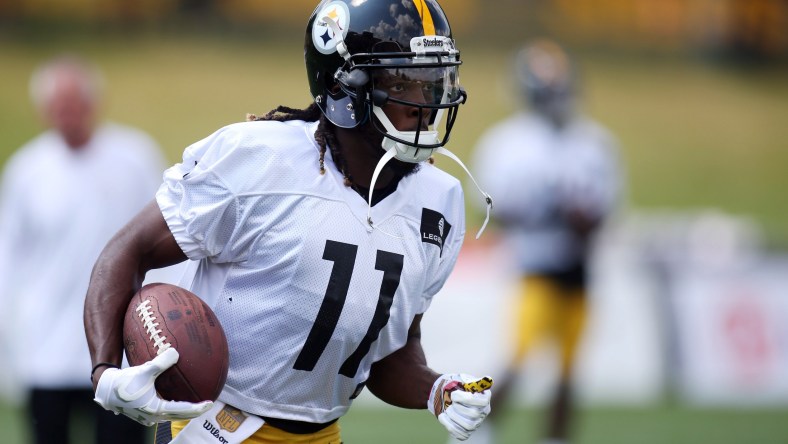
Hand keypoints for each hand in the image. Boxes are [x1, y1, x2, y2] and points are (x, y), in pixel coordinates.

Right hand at [93, 347, 212, 425]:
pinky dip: (174, 407)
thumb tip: (176, 352)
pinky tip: (176, 397)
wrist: (105, 389)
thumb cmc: (124, 381)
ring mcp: (148, 417)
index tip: (210, 403)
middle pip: (180, 416)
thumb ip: (161, 362)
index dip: (198, 408)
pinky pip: (164, 411)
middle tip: (208, 404)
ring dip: (184, 410)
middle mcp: (154, 416)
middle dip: (195, 411)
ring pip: (172, 415)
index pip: (183, 410)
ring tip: (196, 403)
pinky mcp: (144, 413)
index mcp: (156, 409)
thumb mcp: (144, 370)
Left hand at [428, 373, 492, 440]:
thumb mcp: (461, 379)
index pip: (482, 401)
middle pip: (474, 414)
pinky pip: (461, 434)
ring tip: (447, 409)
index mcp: (484, 397)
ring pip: (468, 426)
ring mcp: (476, 423)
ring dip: (453, 416)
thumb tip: (487, 379)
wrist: (445, 395)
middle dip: (458, 407)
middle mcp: (483, 411)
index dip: (466, 399)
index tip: (454, 394)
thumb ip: (470, 381)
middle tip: (450, 401)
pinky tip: (443, 416)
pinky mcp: (467, 431)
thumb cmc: (455, 386)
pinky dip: (449, 425)